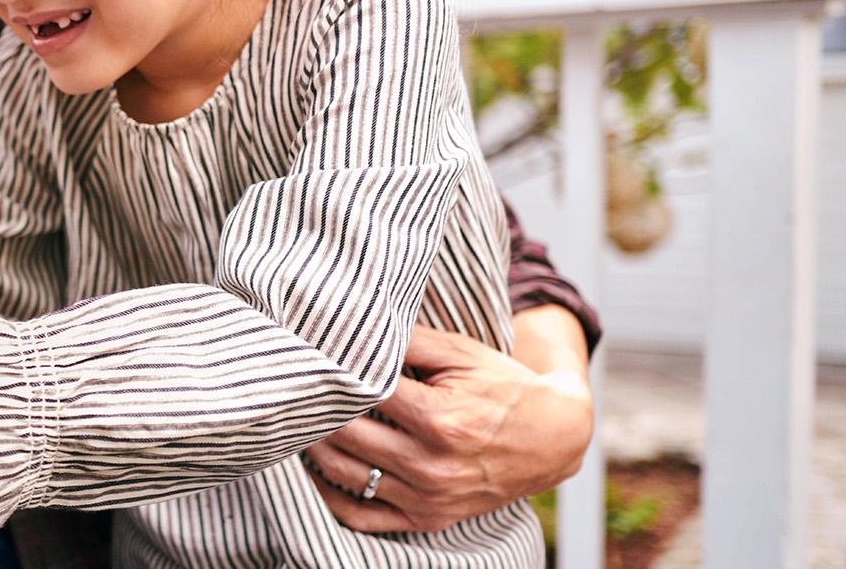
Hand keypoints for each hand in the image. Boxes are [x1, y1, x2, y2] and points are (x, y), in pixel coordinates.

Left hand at [305, 319, 591, 532]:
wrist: (553, 438)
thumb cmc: (504, 387)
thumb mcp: (462, 353)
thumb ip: (407, 340)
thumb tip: (353, 327)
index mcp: (439, 419)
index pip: (361, 394)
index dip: (332, 374)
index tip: (307, 359)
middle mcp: (432, 465)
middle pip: (344, 435)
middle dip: (315, 409)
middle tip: (292, 388)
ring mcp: (429, 497)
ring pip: (344, 474)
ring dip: (313, 448)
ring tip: (300, 420)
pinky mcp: (427, 518)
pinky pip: (362, 516)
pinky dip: (329, 496)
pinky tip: (315, 468)